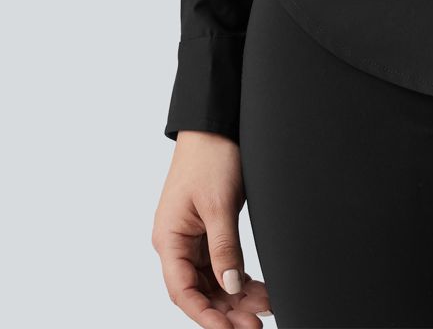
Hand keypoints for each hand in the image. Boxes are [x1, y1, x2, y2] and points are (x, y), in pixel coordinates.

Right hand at [152, 130, 272, 327]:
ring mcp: (192, 237)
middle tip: (256, 324)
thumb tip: (230, 286)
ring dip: (235, 296)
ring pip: (212, 279)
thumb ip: (224, 248)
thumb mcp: (219, 204)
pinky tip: (257, 290)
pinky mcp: (208, 229)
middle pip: (200, 290)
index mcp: (168, 239)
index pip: (183, 291)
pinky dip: (237, 277)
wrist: (215, 124)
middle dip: (226, 310)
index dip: (206, 315)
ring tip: (264, 310)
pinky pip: (220, 263)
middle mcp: (176, 243)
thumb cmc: (210, 157)